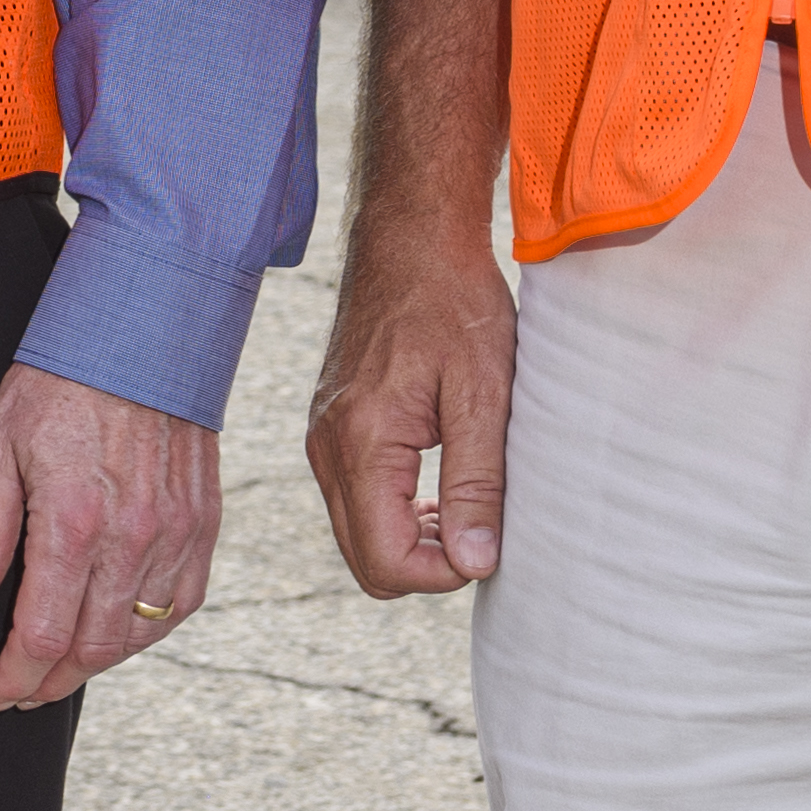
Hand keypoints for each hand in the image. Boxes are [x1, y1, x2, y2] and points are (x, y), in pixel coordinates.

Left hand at [0, 363, 217, 710]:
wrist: (140, 329)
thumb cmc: (58, 383)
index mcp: (73, 522)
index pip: (44, 635)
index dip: (16, 676)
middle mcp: (132, 537)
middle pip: (93, 648)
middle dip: (52, 679)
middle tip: (25, 687)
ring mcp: (176, 532)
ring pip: (139, 633)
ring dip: (98, 660)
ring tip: (64, 664)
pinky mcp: (204, 521)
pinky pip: (182, 602)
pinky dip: (148, 628)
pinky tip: (120, 628)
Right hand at [306, 242, 517, 596]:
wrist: (412, 237)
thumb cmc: (454, 302)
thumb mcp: (485, 393)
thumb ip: (477, 483)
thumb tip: (474, 563)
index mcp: (362, 442)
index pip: (387, 561)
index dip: (444, 573)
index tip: (488, 541)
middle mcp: (327, 447)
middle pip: (366, 561)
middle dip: (426, 564)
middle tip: (481, 525)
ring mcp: (322, 437)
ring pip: (359, 534)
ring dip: (412, 538)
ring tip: (467, 500)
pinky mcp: (331, 427)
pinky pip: (355, 499)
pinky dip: (396, 511)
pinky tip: (440, 481)